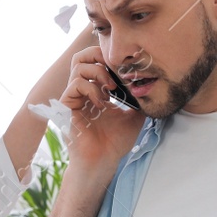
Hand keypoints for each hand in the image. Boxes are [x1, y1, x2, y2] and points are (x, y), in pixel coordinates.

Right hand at [61, 44, 144, 168]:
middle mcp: (83, 91)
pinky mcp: (67, 106)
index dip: (109, 58)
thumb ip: (138, 98)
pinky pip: (75, 84)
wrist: (104, 161)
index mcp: (96, 90)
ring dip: (99, 73)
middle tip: (114, 69)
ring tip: (111, 90)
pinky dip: (91, 89)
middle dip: (99, 56)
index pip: (95, 61)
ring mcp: (73, 97)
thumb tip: (149, 84)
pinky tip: (102, 103)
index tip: (125, 69)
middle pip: (82, 56)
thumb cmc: (115, 142)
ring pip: (78, 66)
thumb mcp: (134, 115)